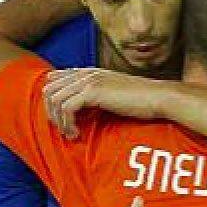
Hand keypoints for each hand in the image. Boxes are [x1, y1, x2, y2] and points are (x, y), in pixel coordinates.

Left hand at [43, 68, 164, 137]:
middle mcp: (86, 73)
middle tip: (63, 129)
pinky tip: (77, 134)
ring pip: (55, 99)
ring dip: (58, 121)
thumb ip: (97, 94)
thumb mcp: (114, 93)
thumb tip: (82, 106)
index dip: (52, 100)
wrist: (157, 97)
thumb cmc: (141, 100)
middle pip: (49, 89)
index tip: (61, 119)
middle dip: (50, 112)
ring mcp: (89, 81)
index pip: (55, 79)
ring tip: (71, 134)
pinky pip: (67, 108)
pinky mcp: (93, 92)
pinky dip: (68, 124)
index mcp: (89, 72)